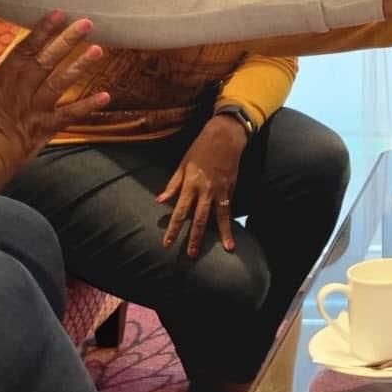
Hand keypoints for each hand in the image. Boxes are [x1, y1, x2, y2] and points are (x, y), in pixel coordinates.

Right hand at [0, 11, 109, 198]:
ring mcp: (33, 109)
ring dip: (79, 65)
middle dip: (66, 40)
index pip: (24, 49)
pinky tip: (104, 96)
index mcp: (1, 80)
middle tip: (86, 23)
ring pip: (60, 82)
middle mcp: (20, 90)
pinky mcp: (42, 128)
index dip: (42, 31)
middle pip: (46, 60)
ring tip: (98, 50)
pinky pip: (68, 115)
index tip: (57, 14)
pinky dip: (86, 106)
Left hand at [157, 113, 248, 256]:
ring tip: (226, 249)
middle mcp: (205, 189)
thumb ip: (173, 184)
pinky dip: (230, 222)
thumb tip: (160, 201)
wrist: (225, 135)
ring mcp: (220, 189)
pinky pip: (229, 208)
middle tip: (191, 255)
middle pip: (199, 218)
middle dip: (195, 238)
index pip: (179, 211)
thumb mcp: (183, 164)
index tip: (167, 243)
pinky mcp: (231, 188)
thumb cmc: (201, 148)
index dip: (173, 229)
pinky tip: (232, 234)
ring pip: (220, 216)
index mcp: (190, 184)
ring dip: (221, 234)